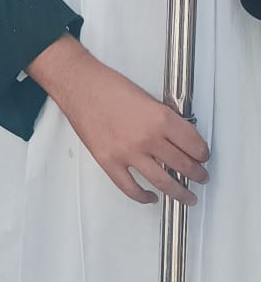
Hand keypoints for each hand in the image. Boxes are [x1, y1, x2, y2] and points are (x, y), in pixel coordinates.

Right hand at [31, 36, 208, 206]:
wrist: (78, 84)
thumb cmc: (108, 85)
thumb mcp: (147, 97)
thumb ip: (164, 119)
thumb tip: (178, 138)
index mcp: (161, 118)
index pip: (194, 144)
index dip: (203, 154)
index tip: (203, 157)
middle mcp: (148, 138)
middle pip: (183, 165)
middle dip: (197, 174)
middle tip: (201, 177)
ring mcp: (128, 153)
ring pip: (164, 183)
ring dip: (180, 193)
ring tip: (187, 197)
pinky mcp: (109, 162)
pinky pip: (131, 188)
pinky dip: (143, 197)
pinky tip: (151, 197)